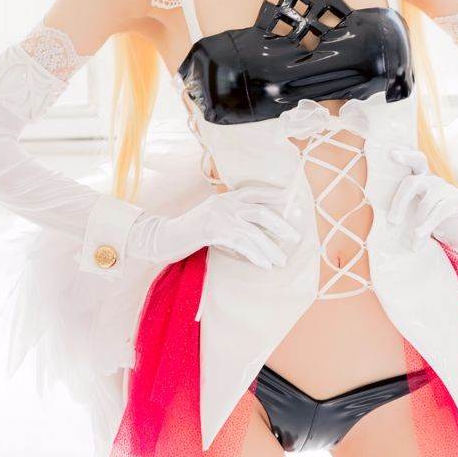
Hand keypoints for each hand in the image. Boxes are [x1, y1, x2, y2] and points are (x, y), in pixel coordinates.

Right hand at [127, 183, 300, 269]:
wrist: (162, 237)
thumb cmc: (189, 231)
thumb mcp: (212, 216)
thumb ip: (230, 217)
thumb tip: (255, 229)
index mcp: (226, 196)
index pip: (256, 191)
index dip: (275, 195)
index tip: (293, 203)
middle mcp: (225, 202)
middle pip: (260, 211)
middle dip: (280, 225)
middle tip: (295, 237)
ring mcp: (219, 214)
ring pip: (253, 231)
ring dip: (270, 247)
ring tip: (281, 260)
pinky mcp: (213, 230)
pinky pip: (241, 243)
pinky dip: (255, 254)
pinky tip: (264, 264)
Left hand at [388, 146, 457, 250]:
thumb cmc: (436, 217)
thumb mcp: (420, 209)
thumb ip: (407, 209)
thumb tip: (389, 222)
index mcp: (422, 179)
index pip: (415, 162)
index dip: (405, 156)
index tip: (392, 154)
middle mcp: (433, 181)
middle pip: (412, 182)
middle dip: (400, 200)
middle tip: (392, 221)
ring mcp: (447, 189)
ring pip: (426, 204)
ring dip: (417, 226)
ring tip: (413, 244)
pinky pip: (440, 212)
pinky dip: (428, 225)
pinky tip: (420, 236)